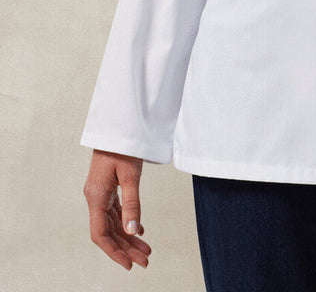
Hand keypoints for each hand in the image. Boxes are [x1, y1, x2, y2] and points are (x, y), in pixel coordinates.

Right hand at [83, 149, 151, 269]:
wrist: (118, 124)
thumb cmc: (123, 145)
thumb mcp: (130, 175)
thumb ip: (132, 204)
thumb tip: (133, 232)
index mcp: (96, 197)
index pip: (101, 234)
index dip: (114, 251)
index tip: (129, 264)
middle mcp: (95, 197)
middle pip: (109, 231)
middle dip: (126, 248)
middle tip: (145, 260)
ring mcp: (101, 192)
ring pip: (114, 222)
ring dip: (128, 237)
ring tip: (146, 250)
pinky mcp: (108, 187)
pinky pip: (116, 211)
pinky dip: (127, 222)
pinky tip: (139, 230)